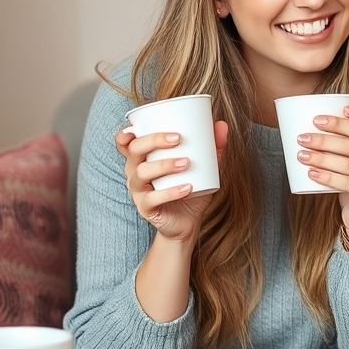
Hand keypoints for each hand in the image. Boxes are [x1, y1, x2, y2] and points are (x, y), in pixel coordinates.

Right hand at [116, 121, 228, 244]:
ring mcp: (139, 192)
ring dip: (164, 165)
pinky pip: (153, 198)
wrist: (187, 223)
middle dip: (153, 140)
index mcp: (143, 160)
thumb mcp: (203, 168)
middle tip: (178, 138)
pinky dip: (171, 192)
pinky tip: (187, 188)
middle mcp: (136, 173)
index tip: (138, 126)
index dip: (126, 133)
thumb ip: (213, 148)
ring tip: (186, 163)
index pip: (126, 143)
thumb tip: (222, 125)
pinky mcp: (146, 209)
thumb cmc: (190, 190)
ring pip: (142, 173)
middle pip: (134, 151)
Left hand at [296, 104, 348, 243]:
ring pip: (347, 162)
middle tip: (303, 136)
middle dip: (326, 136)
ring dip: (321, 157)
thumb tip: (304, 123)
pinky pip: (346, 183)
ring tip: (302, 154)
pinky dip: (327, 177)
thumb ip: (342, 142)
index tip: (341, 109)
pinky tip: (312, 173)